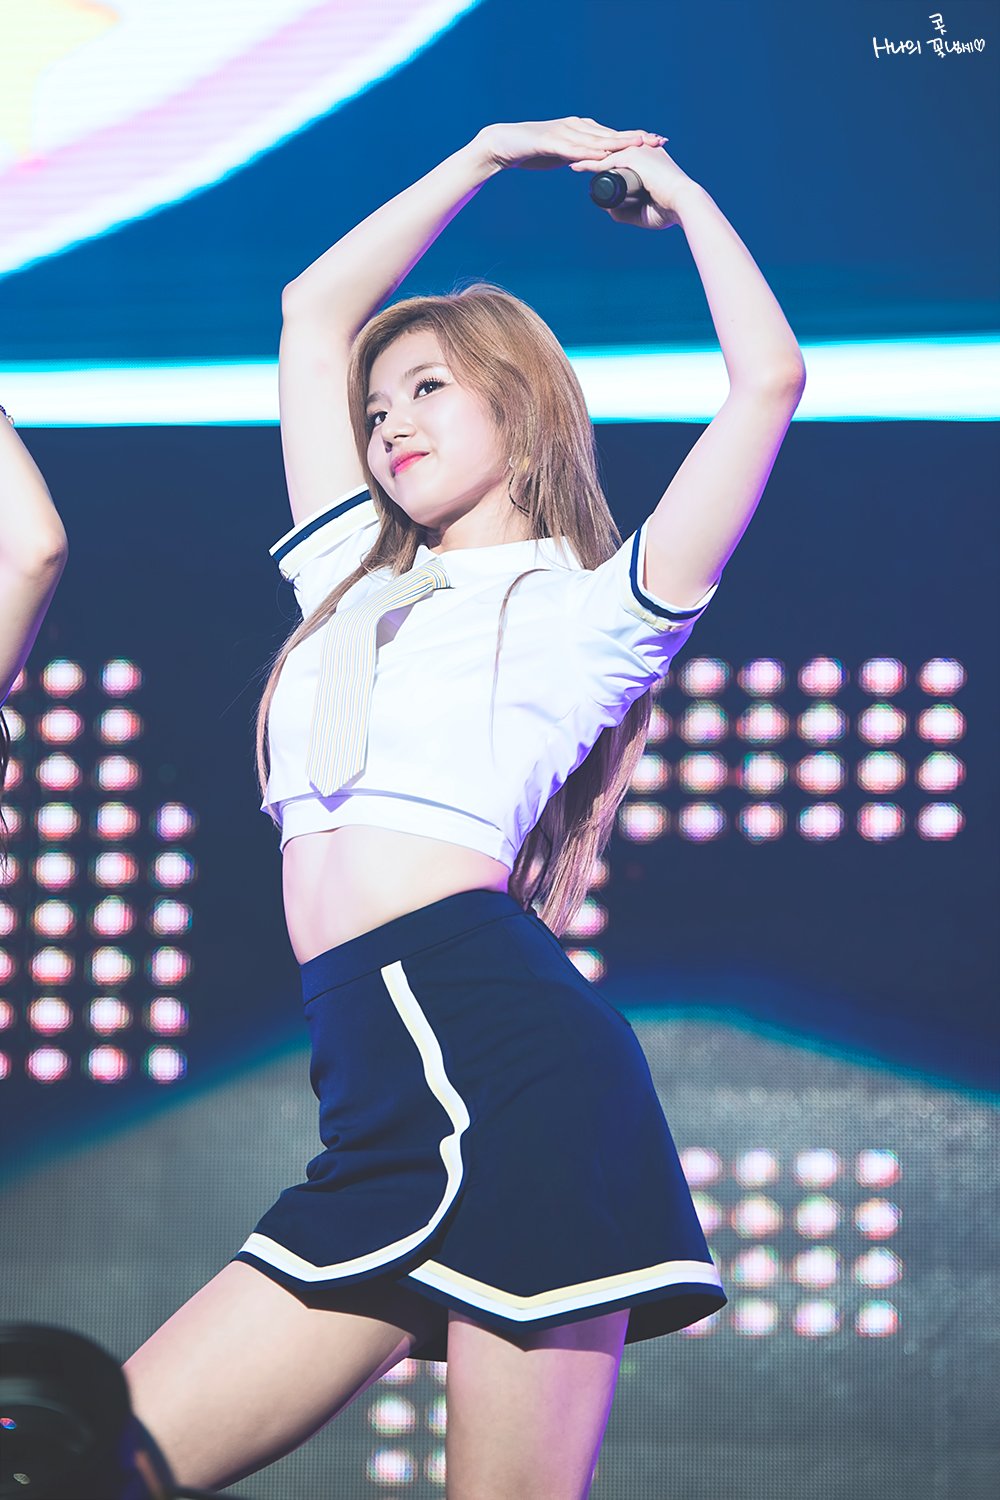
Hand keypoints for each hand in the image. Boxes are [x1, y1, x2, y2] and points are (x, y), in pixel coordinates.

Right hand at [475, 116, 665, 172]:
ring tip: (638, 145)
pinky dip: (588, 152)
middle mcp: (575, 127)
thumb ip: (579, 156)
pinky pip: (572, 148)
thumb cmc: (532, 151)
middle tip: (657, 140)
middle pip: (610, 134)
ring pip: (595, 139)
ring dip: (618, 142)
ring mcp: (563, 132)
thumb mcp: (561, 154)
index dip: (634, 138)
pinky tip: (602, 156)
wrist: (502, 144)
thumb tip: (596, 164)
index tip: (656, 142)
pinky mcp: (549, 141)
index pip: (612, 135)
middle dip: (635, 138)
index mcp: (580, 130)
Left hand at [569, 142, 697, 228]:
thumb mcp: (643, 211)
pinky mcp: (632, 158)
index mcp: (647, 157)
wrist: (684, 203)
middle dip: (588, 154)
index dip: (601, 159)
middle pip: (608, 151)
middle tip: (570, 158)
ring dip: (585, 157)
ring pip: (604, 154)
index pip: (618, 156)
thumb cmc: (669, 209)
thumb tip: (608, 209)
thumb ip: (626, 210)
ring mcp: (636, 152)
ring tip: (566, 160)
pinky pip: (604, 161)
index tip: (585, 162)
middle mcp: (641, 150)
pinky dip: (588, 164)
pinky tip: (574, 166)